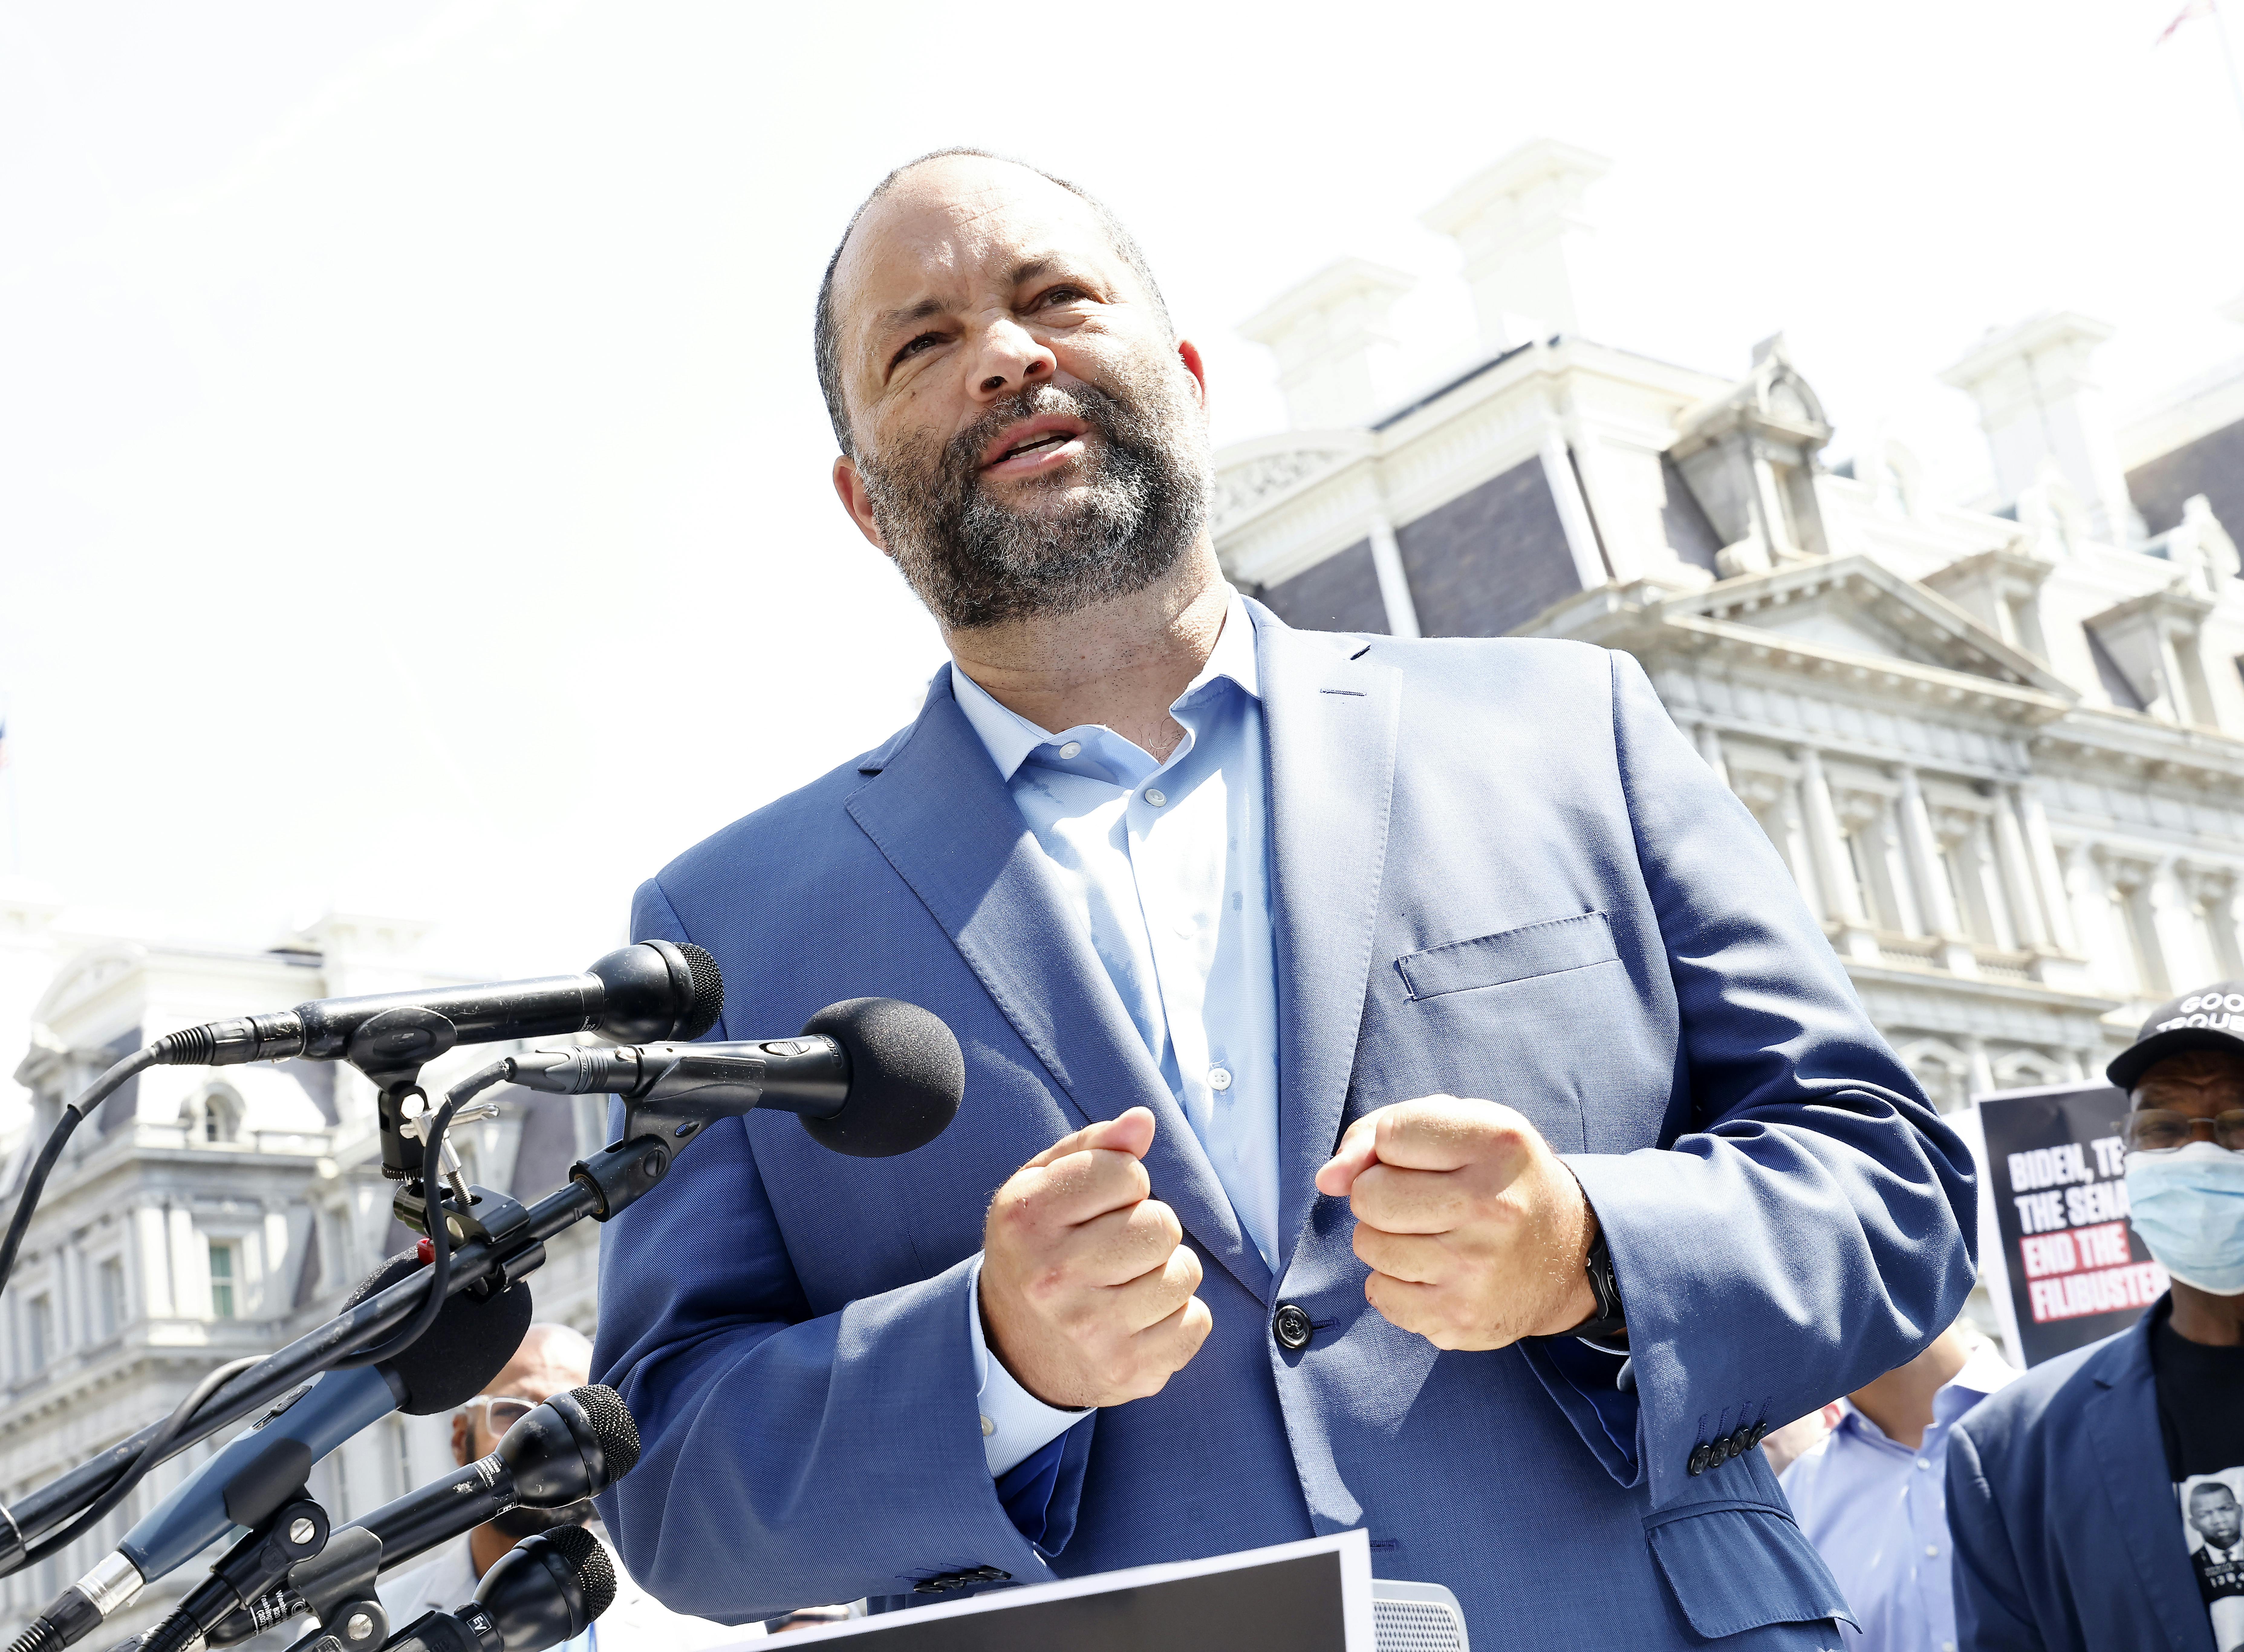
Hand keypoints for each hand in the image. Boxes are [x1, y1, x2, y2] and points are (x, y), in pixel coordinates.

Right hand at [980, 1107, 1211, 1408]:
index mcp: (1027, 1220)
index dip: (1125, 1181)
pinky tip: (1141, 1317)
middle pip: (1161, 1225)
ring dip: (1167, 1271)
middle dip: (1150, 1226)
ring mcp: (1091, 1331)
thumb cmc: (1038, 1249)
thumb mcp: (1043, 1187)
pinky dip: (1179, 1316)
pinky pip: (1197, 1322)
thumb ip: (1093, 1146)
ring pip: (1185, 1273)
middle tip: (1119, 1245)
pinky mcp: (1128, 1371)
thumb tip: (1143, 1121)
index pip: (1126, 1172)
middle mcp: (1052, 1278)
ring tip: (1130, 1280)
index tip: (1099, 1204)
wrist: (1012, 1350)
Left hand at [1315, 1095, 1597, 1350]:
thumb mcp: (1457, 1128)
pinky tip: (1434, 1272)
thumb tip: (1327, 1178)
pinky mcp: (1462, 1318)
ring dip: (1385, 1238)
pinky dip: (1394, 1283)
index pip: (1390, 1134)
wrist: (1569, 1256)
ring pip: (1368, 1245)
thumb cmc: (1496, 1178)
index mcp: (1497, 1142)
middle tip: (1421, 1201)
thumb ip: (1378, 1132)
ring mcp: (1476, 1269)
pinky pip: (1379, 1295)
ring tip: (1431, 1234)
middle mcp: (1492, 1206)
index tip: (1427, 1159)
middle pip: (1368, 1195)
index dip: (1393, 1146)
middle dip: (1379, 1194)